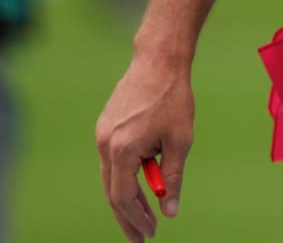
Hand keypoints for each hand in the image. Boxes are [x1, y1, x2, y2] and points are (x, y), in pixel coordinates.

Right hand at [95, 57, 194, 239]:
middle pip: (112, 191)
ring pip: (110, 176)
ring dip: (126, 197)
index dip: (137, 218)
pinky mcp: (105, 125)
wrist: (159, 59)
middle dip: (128, 217)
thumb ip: (173, 177)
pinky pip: (112, 159)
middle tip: (141, 238)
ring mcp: (102, 134)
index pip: (123, 197)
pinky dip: (124, 175)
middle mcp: (105, 144)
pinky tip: (139, 184)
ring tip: (143, 216)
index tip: (151, 233)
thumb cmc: (173, 98)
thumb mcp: (180, 140)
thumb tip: (169, 211)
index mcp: (121, 150)